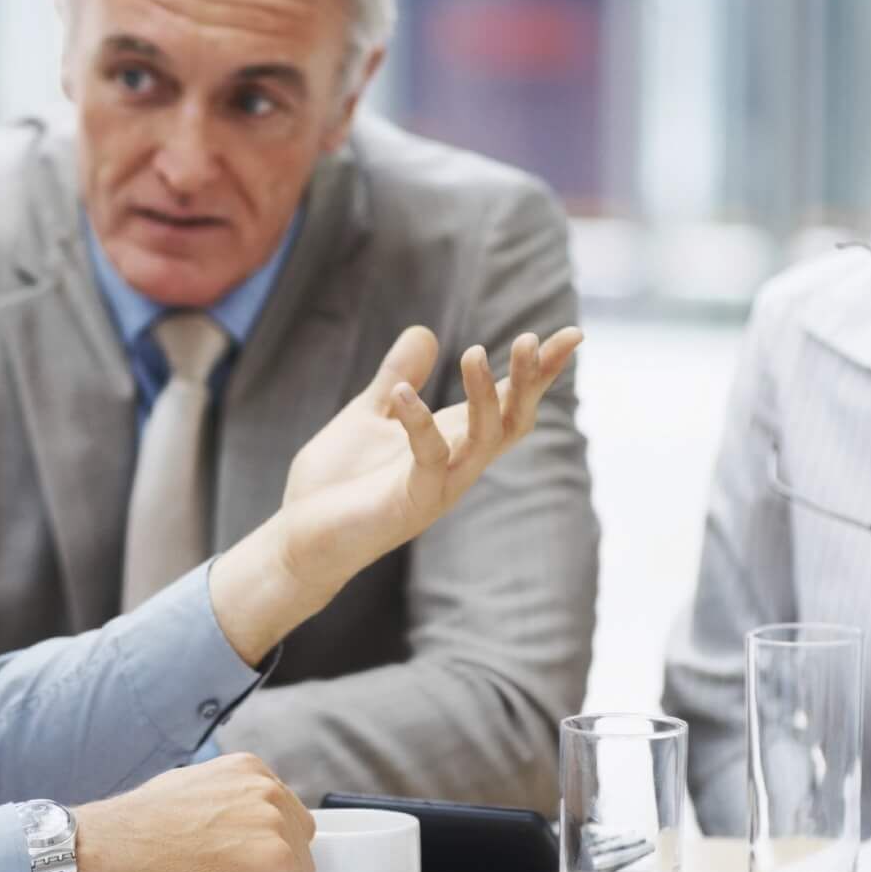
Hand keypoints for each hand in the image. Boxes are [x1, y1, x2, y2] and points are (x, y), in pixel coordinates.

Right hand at [73, 754, 312, 871]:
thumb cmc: (134, 831)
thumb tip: (241, 834)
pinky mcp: (276, 868)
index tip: (225, 864)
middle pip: (298, 852)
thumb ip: (230, 806)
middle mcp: (270, 792)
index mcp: (251, 771)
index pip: (285, 822)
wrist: (108, 849)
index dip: (254, 853)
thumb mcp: (192, 793)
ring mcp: (277, 829)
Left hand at [277, 326, 579, 579]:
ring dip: (485, 396)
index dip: (541, 372)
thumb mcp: (368, 416)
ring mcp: (439, 488)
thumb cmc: (336, 485)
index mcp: (452, 441)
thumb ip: (396, 377)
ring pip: (484, 441)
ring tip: (474, 352)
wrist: (298, 540)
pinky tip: (403, 393)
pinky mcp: (410, 504)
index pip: (509, 404)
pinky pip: (430, 460)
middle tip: (531, 340)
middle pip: (513, 422)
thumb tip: (424, 331)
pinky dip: (419, 423)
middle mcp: (456, 465)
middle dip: (529, 383)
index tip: (572, 335)